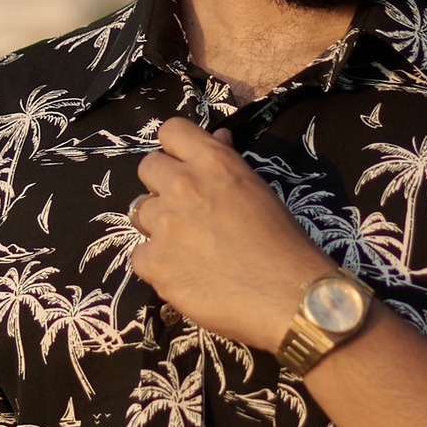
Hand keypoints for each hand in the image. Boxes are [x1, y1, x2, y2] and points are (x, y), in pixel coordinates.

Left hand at [130, 116, 327, 354]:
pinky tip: (183, 273)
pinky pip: (139, 255)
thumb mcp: (258, 190)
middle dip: (161, 185)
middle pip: (147, 168)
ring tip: (186, 246)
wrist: (288, 296)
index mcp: (214, 162)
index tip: (183, 165)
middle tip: (185, 209)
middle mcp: (183, 185)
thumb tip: (217, 138)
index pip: (171, 131)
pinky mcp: (154, 262)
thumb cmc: (284, 243)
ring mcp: (164, 224)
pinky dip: (157, 264)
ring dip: (157, 224)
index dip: (175, 148)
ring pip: (139, 211)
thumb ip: (228, 163)